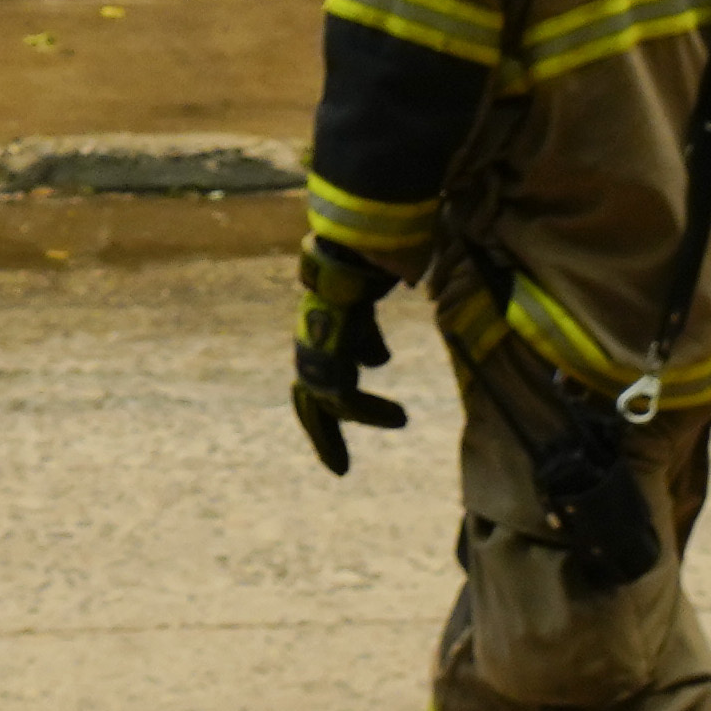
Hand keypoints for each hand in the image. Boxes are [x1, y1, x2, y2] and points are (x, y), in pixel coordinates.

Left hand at [290, 239, 409, 476]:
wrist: (354, 240)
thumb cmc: (361, 265)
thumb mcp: (364, 310)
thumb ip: (366, 337)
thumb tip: (375, 362)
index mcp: (318, 335)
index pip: (316, 382)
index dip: (324, 413)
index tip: (341, 434)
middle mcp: (312, 342)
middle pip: (310, 399)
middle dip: (324, 434)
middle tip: (340, 469)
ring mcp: (318, 345)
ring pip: (330, 398)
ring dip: (362, 417)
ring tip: (400, 421)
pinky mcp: (330, 349)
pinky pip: (344, 394)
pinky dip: (368, 412)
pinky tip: (397, 419)